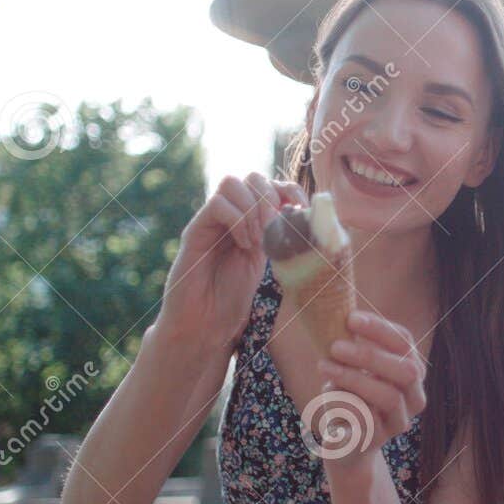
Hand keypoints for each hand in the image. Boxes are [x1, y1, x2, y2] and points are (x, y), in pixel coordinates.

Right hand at [155, 173, 306, 350]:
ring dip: (253, 207)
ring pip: (232, 182)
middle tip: (275, 228)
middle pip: (253, 177)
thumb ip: (282, 241)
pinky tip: (244, 244)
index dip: (291, 191)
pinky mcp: (194, 232)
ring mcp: (211, 222)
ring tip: (258, 239)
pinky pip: (217, 204)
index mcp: (251, 222)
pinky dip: (237, 219)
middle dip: (271, 197)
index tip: (302, 212)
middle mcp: (230, 216)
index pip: (272, 185)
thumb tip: (308, 221)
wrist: (203, 326)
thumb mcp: (268, 266)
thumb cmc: (233, 300)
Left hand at [317, 310, 426, 456]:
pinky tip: (327, 393)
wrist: (344, 445)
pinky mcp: (378, 441)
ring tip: (324, 366)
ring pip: (389, 396)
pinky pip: (366, 421)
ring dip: (354, 378)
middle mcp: (413, 397)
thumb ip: (353, 345)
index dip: (380, 329)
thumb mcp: (351, 367)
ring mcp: (398, 422)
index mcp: (411, 371)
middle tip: (336, 345)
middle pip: (407, 370)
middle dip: (370, 355)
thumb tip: (335, 309)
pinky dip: (344, 403)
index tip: (351, 318)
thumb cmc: (348, 396)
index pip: (405, 343)